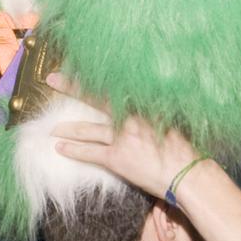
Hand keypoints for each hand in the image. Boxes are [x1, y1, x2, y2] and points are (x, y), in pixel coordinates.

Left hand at [46, 73, 197, 200]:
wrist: (186, 174)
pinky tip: (61, 148)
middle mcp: (130, 118)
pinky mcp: (116, 158)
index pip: (114, 87)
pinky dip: (74, 150)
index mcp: (145, 107)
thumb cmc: (185, 151)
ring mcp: (121, 138)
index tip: (82, 67)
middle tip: (53, 80)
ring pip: (88, 130)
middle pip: (96, 99)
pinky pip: (89, 152)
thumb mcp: (172, 123)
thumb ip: (156, 113)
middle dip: (72, 88)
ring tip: (53, 128)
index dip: (96, 78)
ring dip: (68, 128)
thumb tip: (146, 108)